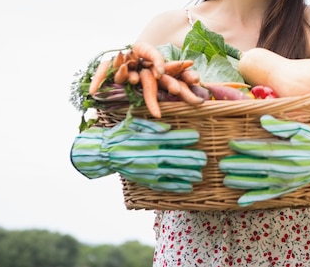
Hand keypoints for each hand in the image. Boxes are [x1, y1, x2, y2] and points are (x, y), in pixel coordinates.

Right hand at [70, 117, 206, 191]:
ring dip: (186, 174)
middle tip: (205, 158)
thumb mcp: (132, 122)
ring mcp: (146, 170)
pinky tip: (188, 187)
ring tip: (200, 174)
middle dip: (189, 158)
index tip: (197, 136)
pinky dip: (175, 187)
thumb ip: (149, 124)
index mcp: (145, 141)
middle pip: (172, 158)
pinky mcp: (145, 180)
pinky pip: (162, 185)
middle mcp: (147, 156)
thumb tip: (166, 128)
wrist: (105, 153)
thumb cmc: (122, 133)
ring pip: (169, 173)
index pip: (168, 139)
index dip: (183, 138)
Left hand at [219, 115, 309, 205]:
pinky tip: (241, 200)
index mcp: (289, 151)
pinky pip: (268, 195)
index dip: (247, 146)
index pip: (264, 148)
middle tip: (222, 164)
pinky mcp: (285, 189)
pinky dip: (254, 198)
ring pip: (260, 182)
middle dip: (239, 165)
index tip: (231, 143)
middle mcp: (286, 168)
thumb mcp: (300, 129)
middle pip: (259, 167)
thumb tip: (263, 119)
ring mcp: (285, 181)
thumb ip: (281, 125)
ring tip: (226, 179)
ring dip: (242, 182)